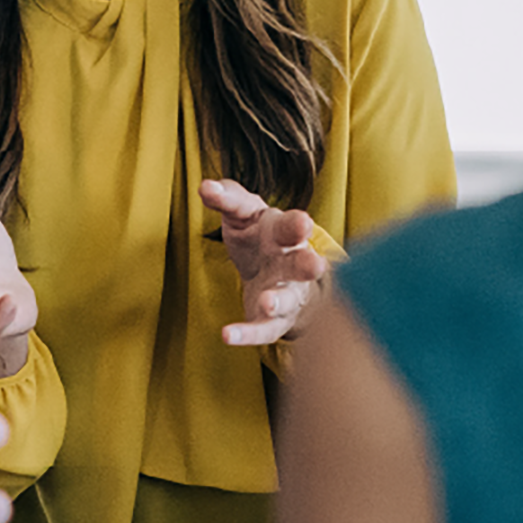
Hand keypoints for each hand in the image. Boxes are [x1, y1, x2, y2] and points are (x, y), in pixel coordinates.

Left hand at [199, 178, 328, 346]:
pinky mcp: (273, 321)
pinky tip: (228, 335)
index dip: (297, 224)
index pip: (292, 225)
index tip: (302, 222)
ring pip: (288, 299)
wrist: (273, 272)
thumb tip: (205, 187)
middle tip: (316, 264)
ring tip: (268, 303)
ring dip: (280, 301)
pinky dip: (247, 334)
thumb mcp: (244, 211)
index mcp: (285, 232)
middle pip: (304, 264)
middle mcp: (292, 263)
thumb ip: (227, 198)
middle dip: (310, 264)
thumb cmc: (258, 234)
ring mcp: (287, 294)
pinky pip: (263, 330)